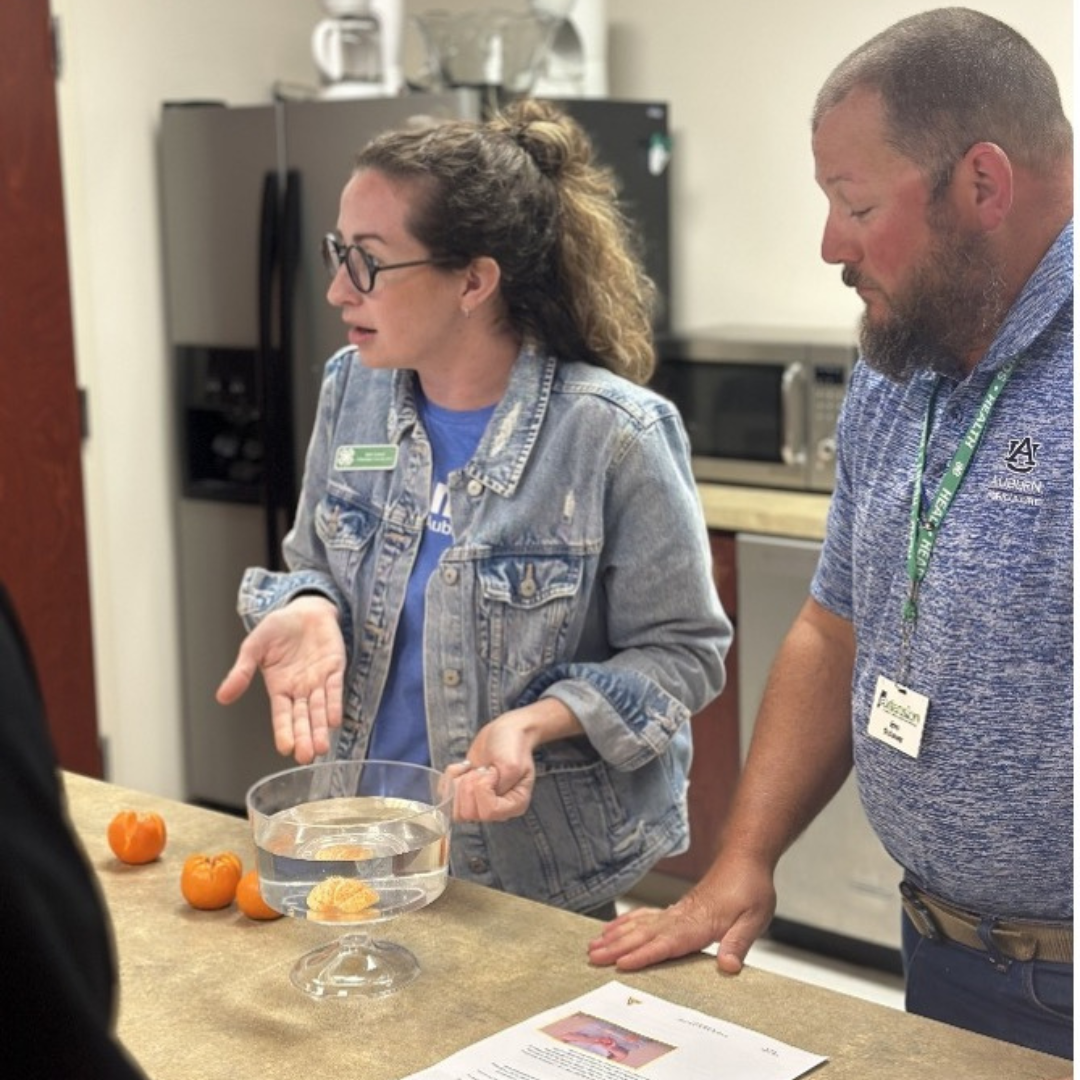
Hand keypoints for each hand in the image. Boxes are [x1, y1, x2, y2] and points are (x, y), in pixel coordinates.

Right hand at [215, 596, 345, 763]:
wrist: (303, 609)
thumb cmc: (278, 629)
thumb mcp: (253, 647)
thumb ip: (241, 671)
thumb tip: (221, 696)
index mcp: (279, 688)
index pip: (282, 715)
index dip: (284, 731)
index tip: (285, 749)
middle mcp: (300, 690)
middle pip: (303, 718)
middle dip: (304, 737)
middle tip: (305, 757)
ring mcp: (318, 680)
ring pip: (320, 708)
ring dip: (320, 727)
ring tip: (321, 747)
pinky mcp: (335, 668)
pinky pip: (334, 688)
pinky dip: (334, 703)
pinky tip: (334, 719)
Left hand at [448, 699, 581, 822]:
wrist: (504, 732)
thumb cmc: (512, 746)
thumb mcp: (512, 763)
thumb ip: (500, 783)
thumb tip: (479, 790)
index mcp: (514, 805)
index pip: (489, 812)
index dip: (483, 788)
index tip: (491, 770)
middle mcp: (497, 811)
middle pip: (469, 813)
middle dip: (469, 785)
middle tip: (481, 769)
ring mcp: (479, 804)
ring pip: (455, 810)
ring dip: (459, 783)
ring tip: (473, 770)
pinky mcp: (464, 796)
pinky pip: (446, 796)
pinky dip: (450, 779)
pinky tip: (464, 768)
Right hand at [587, 856, 775, 973]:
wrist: (745, 858)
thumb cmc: (751, 888)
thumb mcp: (754, 918)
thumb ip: (738, 943)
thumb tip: (727, 968)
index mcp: (699, 923)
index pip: (667, 943)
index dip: (644, 954)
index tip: (621, 963)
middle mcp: (681, 916)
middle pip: (644, 934)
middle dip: (617, 947)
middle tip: (592, 957)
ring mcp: (675, 911)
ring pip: (639, 925)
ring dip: (616, 936)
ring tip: (593, 946)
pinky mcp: (675, 908)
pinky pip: (645, 916)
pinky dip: (626, 922)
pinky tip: (613, 928)